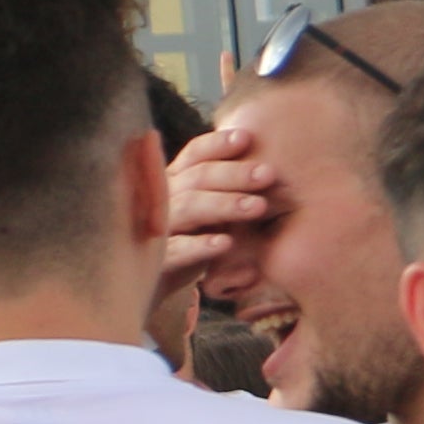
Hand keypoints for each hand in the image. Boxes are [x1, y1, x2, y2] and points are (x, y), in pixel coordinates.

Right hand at [159, 121, 278, 295]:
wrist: (155, 284)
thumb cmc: (189, 239)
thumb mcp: (205, 210)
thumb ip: (222, 187)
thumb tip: (261, 158)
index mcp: (174, 181)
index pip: (194, 155)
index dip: (218, 144)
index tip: (247, 138)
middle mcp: (163, 199)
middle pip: (197, 177)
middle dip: (234, 174)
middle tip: (268, 174)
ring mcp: (157, 229)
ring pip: (189, 207)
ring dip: (225, 204)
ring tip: (258, 207)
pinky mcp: (157, 261)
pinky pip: (177, 249)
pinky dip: (201, 245)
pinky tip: (226, 243)